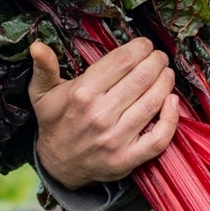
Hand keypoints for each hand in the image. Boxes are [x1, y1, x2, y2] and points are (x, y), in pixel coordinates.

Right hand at [27, 38, 179, 188]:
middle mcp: (99, 115)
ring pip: (153, 102)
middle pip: (142, 78)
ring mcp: (115, 139)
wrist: (58, 165)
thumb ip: (44, 68)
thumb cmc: (55, 122)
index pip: (122, 61)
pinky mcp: (128, 159)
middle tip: (159, 56)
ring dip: (166, 82)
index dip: (139, 48)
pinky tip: (172, 101)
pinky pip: (159, 138)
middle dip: (156, 61)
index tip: (145, 44)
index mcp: (81, 94)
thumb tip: (37, 45)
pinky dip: (171, 118)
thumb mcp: (42, 93)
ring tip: (166, 73)